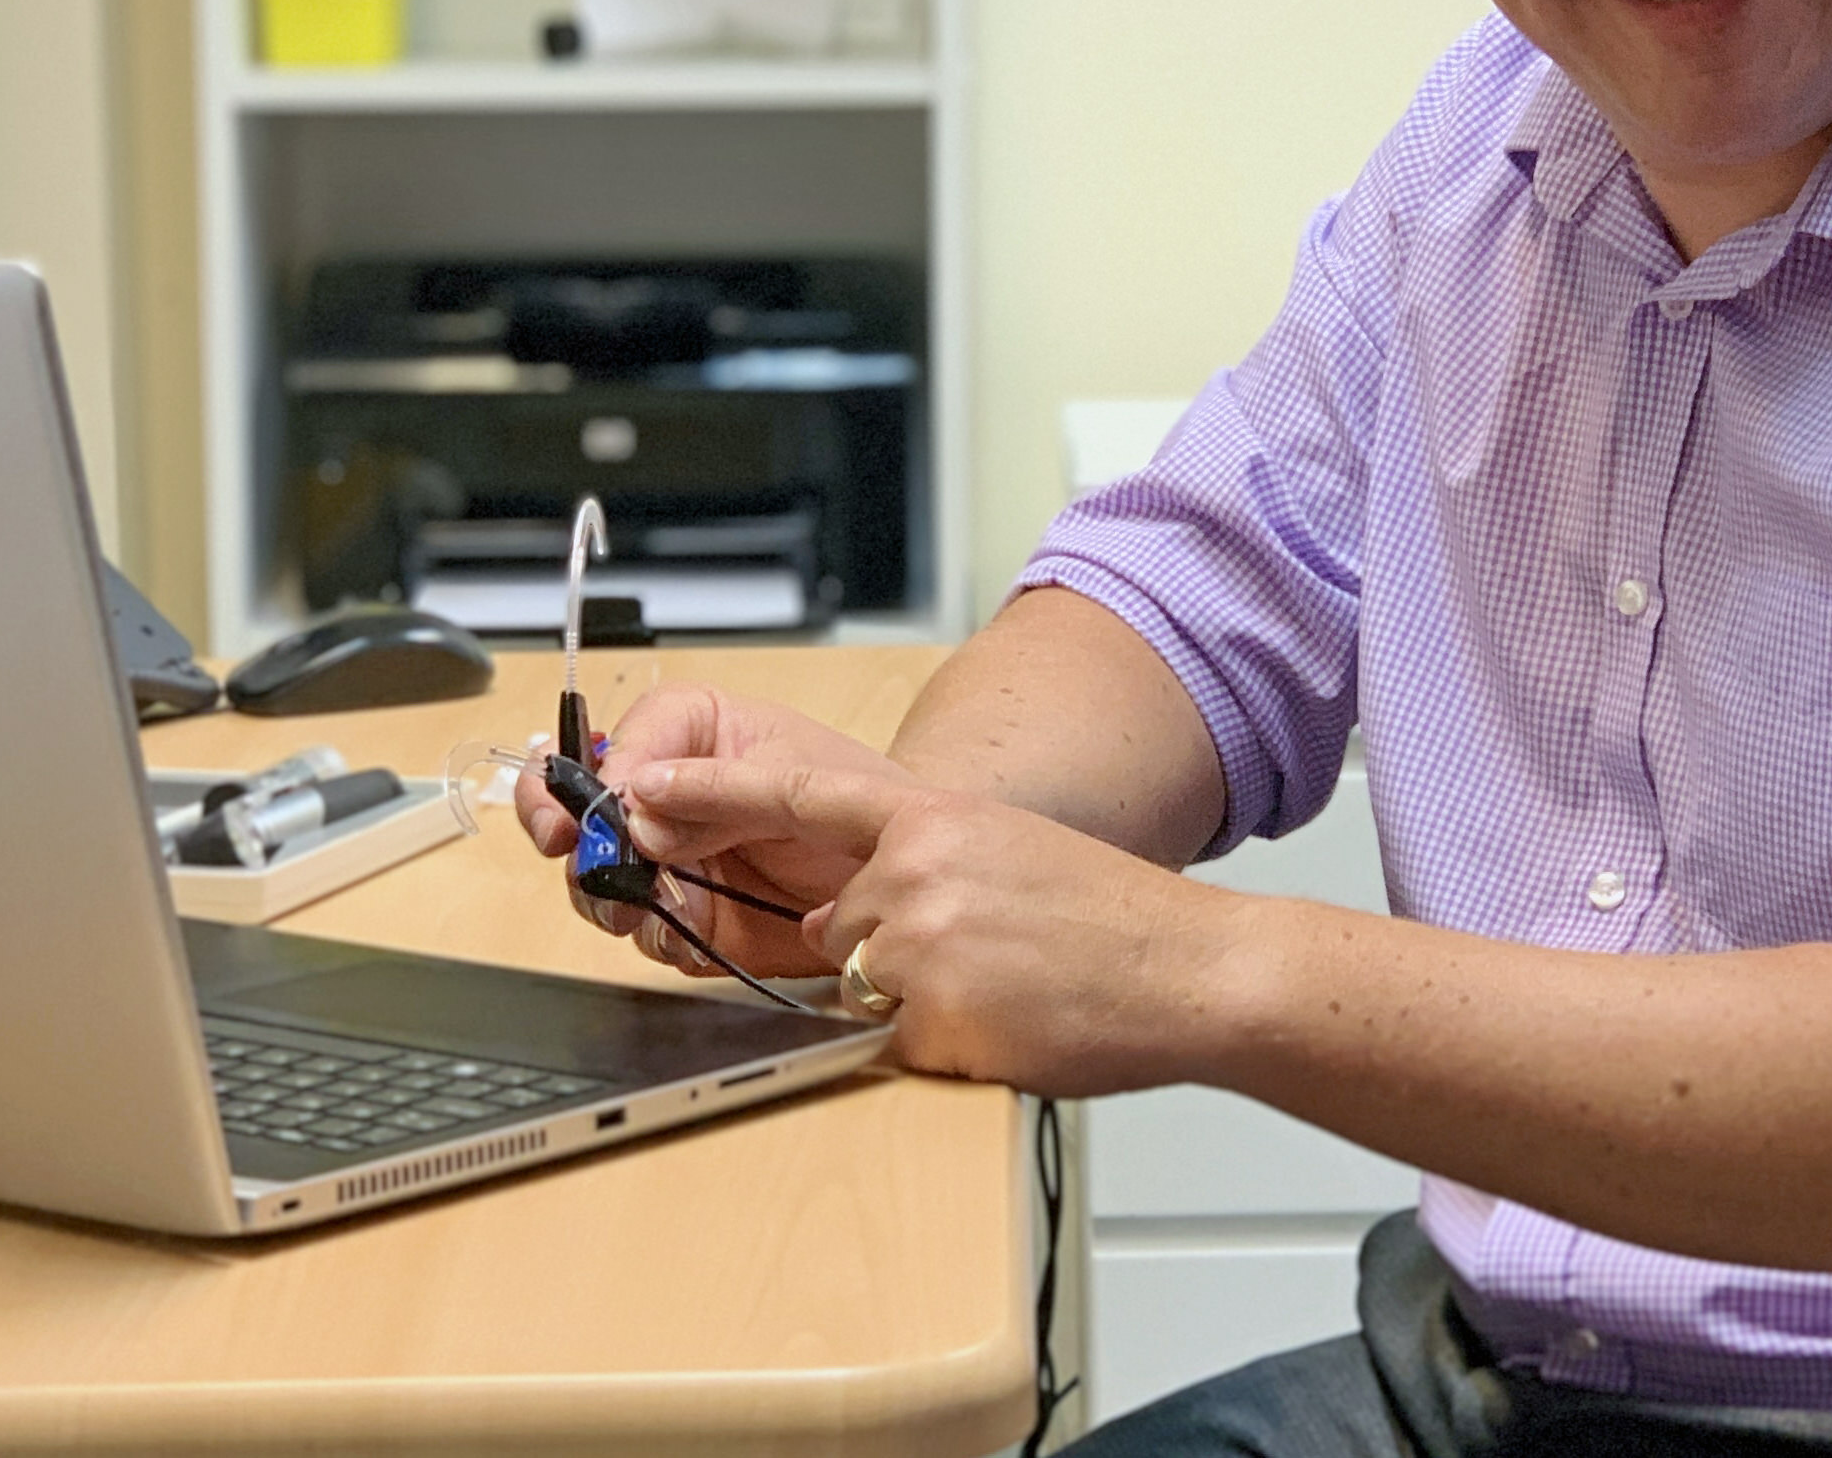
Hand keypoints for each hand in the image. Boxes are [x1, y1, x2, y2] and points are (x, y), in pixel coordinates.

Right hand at [512, 683, 894, 981]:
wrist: (906, 871)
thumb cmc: (864, 797)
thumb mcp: (796, 774)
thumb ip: (715, 789)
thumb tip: (634, 806)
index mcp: (692, 734)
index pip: (617, 740)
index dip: (592, 775)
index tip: (597, 810)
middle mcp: (668, 795)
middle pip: (578, 810)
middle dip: (576, 840)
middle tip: (593, 865)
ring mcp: (670, 860)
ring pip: (597, 878)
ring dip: (612, 895)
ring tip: (655, 901)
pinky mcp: (686, 918)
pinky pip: (644, 931)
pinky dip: (657, 934)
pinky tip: (688, 929)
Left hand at [621, 755, 1246, 1094]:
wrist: (1188, 968)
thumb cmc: (1113, 920)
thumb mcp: (1011, 852)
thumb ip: (926, 862)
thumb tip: (861, 905)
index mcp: (938, 815)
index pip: (802, 794)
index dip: (713, 790)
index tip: (643, 787)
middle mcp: (918, 868)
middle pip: (837, 922)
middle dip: (883, 951)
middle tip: (979, 956)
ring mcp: (921, 942)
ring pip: (865, 983)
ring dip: (918, 999)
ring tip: (1006, 987)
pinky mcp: (932, 1015)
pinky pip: (900, 1042)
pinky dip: (947, 1043)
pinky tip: (1010, 1022)